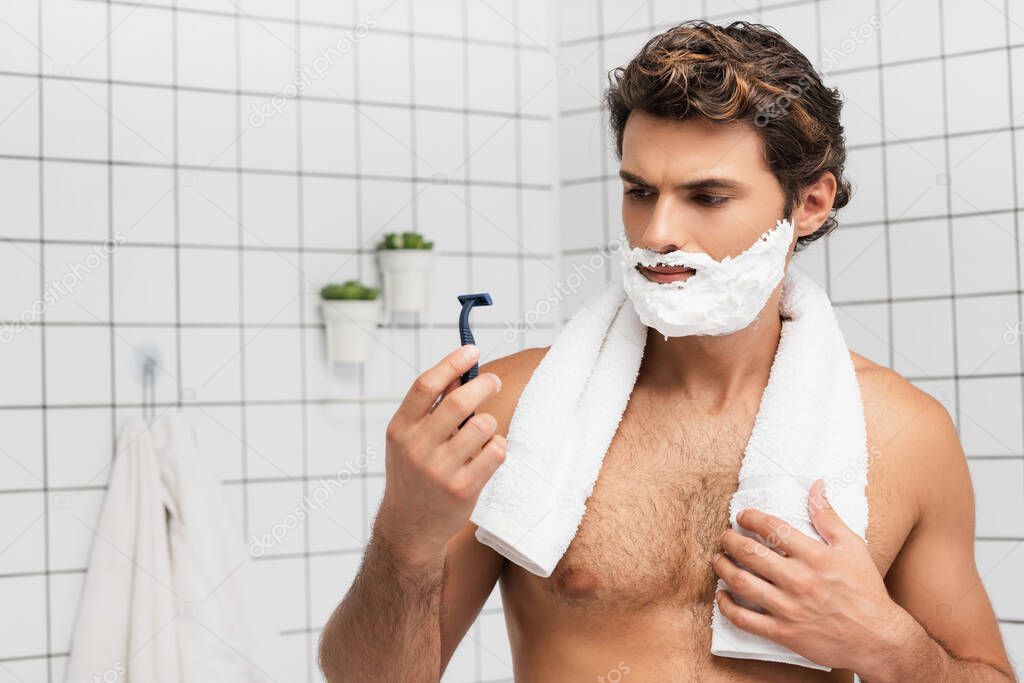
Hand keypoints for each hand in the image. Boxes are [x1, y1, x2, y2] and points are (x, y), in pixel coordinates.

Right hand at [374, 344, 505, 566]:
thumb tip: (460, 369)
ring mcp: (440, 470)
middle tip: (494, 382)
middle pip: (460, 401)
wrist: (410, 525)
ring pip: (483, 425)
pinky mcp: (463, 488)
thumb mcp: (408, 437)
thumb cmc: (413, 473)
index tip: (472, 350)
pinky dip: (498, 446)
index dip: (451, 362)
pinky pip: (496, 452)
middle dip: (485, 385)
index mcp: (400, 428)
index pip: (426, 385)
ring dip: (490, 423)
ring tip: (483, 432)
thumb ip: (430, 406)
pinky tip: (488, 454)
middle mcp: (417, 447)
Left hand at [712, 479, 903, 671]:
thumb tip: (815, 486)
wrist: (878, 638)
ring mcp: (789, 608)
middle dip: (729, 540)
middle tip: (725, 536)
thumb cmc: (865, 590)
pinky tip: (722, 595)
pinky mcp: (784, 633)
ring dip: (723, 567)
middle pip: (749, 553)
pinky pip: (745, 620)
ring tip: (719, 559)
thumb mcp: (852, 547)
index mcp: (814, 556)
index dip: (750, 518)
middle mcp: (798, 580)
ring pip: (741, 583)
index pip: (772, 528)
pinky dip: (727, 607)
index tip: (742, 516)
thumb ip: (828, 517)